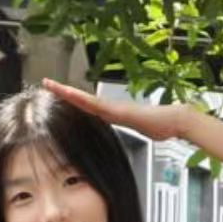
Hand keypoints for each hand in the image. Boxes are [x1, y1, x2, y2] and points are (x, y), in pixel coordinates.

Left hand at [42, 78, 193, 141]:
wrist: (176, 120)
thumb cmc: (162, 125)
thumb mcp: (140, 130)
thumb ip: (130, 131)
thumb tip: (125, 139)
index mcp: (114, 113)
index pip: (87, 106)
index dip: (72, 100)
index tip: (58, 94)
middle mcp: (112, 108)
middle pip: (82, 99)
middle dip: (63, 91)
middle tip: (46, 82)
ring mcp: (116, 108)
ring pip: (86, 100)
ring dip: (68, 93)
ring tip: (52, 86)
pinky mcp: (120, 111)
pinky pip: (98, 105)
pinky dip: (84, 101)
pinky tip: (72, 97)